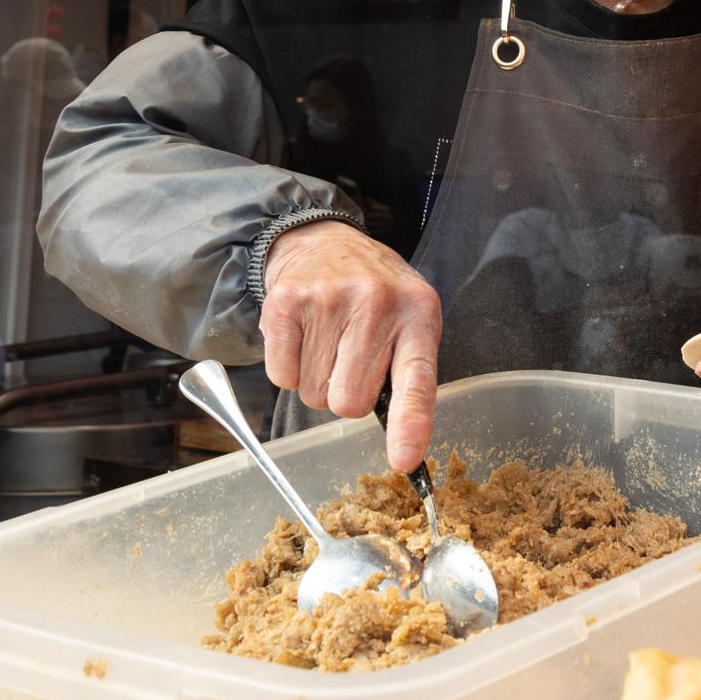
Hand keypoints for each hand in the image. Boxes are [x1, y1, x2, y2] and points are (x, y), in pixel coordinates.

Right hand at [259, 220, 440, 470]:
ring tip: (326, 340)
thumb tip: (402, 446)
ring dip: (317, 380)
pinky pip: (281, 377)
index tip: (403, 460)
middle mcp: (377, 303)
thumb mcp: (409, 318)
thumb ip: (409, 371)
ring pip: (313, 395)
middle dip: (346, 394)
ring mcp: (329, 300)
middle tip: (348, 358)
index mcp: (419, 313)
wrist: (323, 239)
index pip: (417, 381)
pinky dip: (289, 368)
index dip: (410, 424)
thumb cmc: (373, 293)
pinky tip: (302, 336)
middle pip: (350, 402)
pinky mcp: (285, 302)